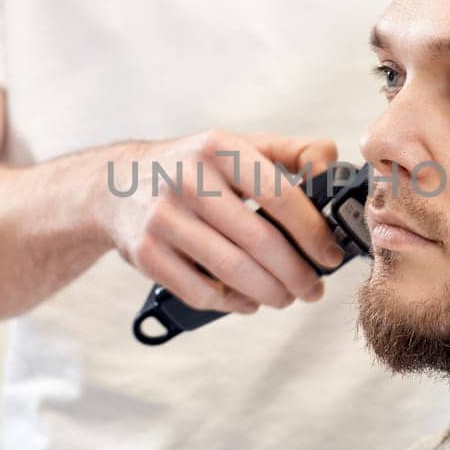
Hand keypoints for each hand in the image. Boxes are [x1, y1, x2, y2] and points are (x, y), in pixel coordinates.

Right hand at [100, 129, 343, 315]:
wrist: (118, 183)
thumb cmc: (196, 167)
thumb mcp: (240, 145)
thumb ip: (294, 151)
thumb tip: (331, 168)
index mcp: (219, 148)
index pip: (280, 195)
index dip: (313, 232)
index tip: (331, 254)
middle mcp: (188, 180)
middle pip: (260, 241)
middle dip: (297, 274)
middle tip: (313, 288)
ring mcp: (163, 218)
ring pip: (233, 272)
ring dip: (271, 294)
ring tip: (286, 297)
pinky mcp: (146, 253)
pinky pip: (201, 292)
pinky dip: (233, 304)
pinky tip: (247, 300)